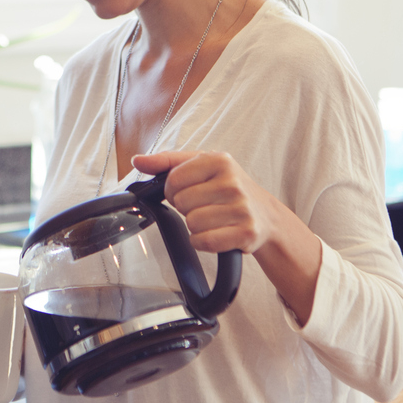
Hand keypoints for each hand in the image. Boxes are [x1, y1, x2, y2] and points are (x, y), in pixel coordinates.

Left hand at [132, 151, 288, 254]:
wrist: (265, 215)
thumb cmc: (227, 187)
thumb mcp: (201, 166)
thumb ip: (167, 162)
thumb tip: (137, 160)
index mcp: (219, 160)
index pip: (173, 179)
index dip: (172, 190)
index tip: (186, 191)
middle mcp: (232, 182)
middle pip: (181, 203)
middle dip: (186, 209)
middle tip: (204, 206)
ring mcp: (241, 208)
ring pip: (192, 224)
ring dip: (196, 226)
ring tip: (213, 219)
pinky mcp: (246, 233)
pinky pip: (204, 241)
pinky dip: (203, 242)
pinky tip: (216, 233)